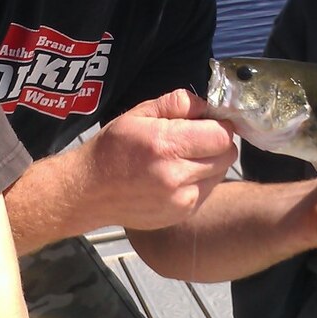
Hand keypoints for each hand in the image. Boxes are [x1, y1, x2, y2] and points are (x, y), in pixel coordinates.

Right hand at [82, 89, 237, 232]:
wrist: (89, 191)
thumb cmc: (112, 148)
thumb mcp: (139, 113)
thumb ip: (177, 103)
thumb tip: (206, 106)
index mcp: (166, 145)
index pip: (222, 135)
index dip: (220, 125)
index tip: (209, 121)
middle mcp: (176, 176)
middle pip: (227, 155)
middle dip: (218, 143)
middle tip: (198, 138)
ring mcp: (181, 200)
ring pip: (220, 173)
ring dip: (211, 162)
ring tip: (184, 157)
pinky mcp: (181, 214)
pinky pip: (207, 191)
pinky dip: (200, 180)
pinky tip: (178, 175)